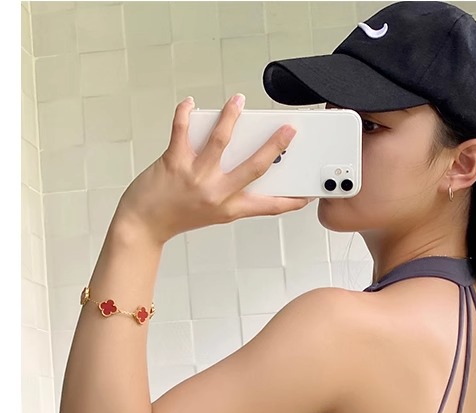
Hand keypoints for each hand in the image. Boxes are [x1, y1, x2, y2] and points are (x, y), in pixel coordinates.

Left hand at [114, 95, 311, 243]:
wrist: (143, 224)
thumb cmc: (177, 216)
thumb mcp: (212, 212)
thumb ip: (229, 191)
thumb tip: (241, 156)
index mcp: (229, 209)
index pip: (268, 206)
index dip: (291, 201)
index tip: (308, 194)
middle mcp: (216, 194)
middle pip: (254, 167)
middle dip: (275, 146)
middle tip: (289, 129)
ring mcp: (196, 177)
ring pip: (221, 141)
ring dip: (232, 116)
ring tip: (239, 101)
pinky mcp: (174, 162)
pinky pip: (183, 130)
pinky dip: (186, 113)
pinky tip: (190, 103)